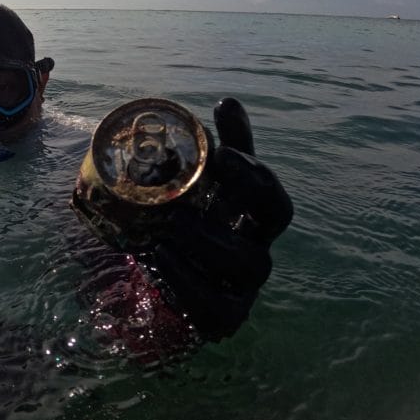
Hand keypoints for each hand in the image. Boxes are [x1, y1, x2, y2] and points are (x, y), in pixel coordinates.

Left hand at [150, 98, 292, 338]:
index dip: (254, 174)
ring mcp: (244, 285)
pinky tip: (160, 260)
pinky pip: (218, 306)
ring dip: (204, 242)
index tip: (221, 154)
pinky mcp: (223, 318)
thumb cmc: (181, 222)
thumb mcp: (193, 184)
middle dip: (233, 202)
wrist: (145, 278)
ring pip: (245, 263)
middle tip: (183, 197)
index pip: (273, 195)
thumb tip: (229, 102)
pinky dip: (189, 283)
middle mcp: (257, 246)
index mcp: (253, 215)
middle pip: (271, 226)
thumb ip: (211, 148)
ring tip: (163, 231)